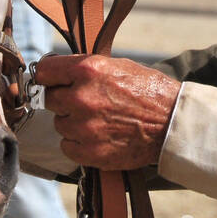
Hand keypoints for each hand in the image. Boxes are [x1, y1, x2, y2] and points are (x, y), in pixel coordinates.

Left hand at [33, 54, 180, 169]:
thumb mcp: (117, 66)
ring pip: (60, 124)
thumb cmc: (148, 91)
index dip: (49, 77)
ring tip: (98, 121)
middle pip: (50, 100)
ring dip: (73, 123)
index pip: (44, 72)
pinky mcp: (89, 152)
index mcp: (88, 70)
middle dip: (64, 101)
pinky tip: (98, 137)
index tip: (53, 82)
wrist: (172, 122)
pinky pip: (67, 146)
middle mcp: (81, 98)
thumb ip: (84, 69)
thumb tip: (57, 74)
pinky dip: (79, 144)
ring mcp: (84, 127)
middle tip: (86, 104)